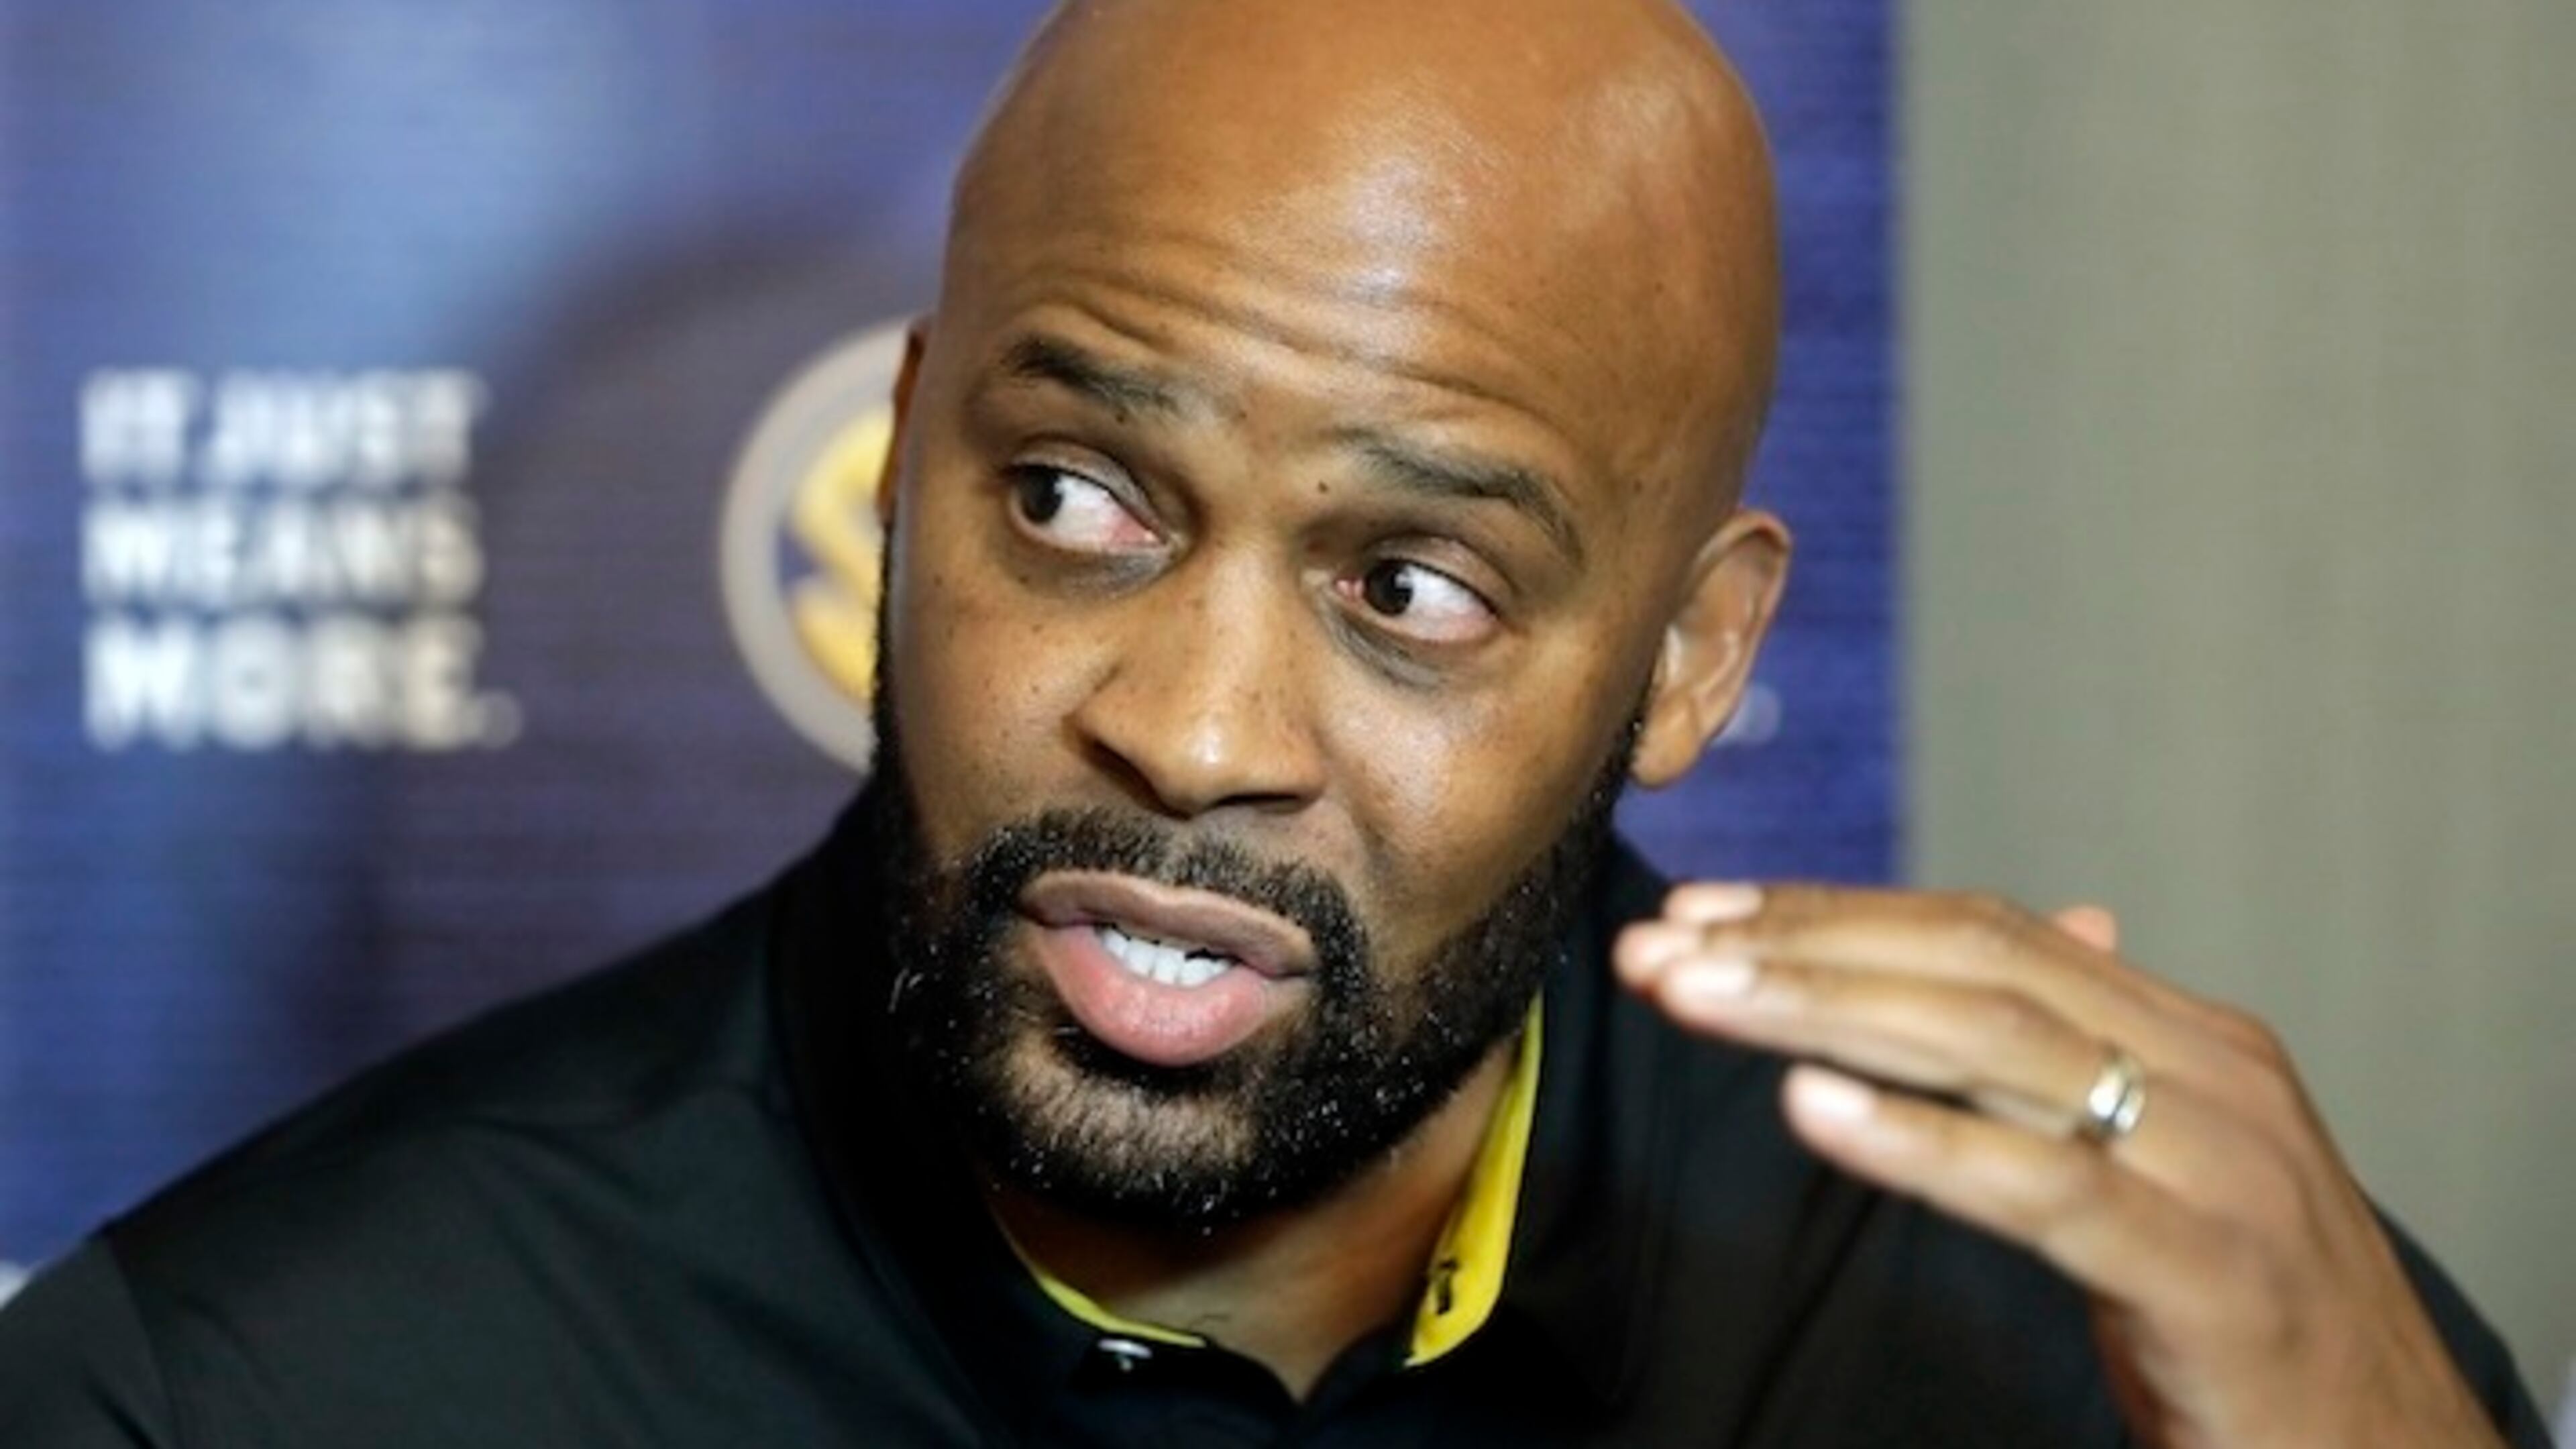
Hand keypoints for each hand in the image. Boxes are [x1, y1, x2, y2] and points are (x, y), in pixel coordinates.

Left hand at [1614, 884, 2501, 1448]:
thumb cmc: (2256, 1318)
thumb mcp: (2168, 1166)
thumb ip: (2091, 1061)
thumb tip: (2056, 926)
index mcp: (2191, 1037)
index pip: (1986, 934)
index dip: (1835, 913)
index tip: (1703, 909)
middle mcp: (2210, 1075)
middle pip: (1973, 970)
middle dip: (1800, 949)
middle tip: (1658, 947)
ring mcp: (2221, 1168)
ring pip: (1994, 1050)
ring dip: (1822, 1014)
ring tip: (1696, 996)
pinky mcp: (2214, 1276)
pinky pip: (2047, 1189)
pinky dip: (1921, 1142)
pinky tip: (1809, 1112)